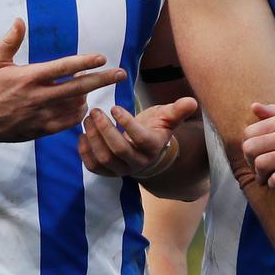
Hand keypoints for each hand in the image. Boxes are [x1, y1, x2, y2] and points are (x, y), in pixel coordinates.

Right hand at [0, 18, 127, 142]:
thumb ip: (10, 40)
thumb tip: (20, 20)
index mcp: (30, 77)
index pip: (63, 68)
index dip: (85, 62)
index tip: (102, 58)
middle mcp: (39, 96)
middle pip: (78, 88)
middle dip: (102, 80)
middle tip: (121, 74)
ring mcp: (42, 114)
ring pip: (76, 105)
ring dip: (88, 96)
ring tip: (91, 88)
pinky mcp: (43, 129)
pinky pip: (69, 122)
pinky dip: (78, 113)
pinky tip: (80, 105)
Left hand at [78, 97, 198, 176]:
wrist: (147, 150)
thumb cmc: (156, 128)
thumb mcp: (168, 117)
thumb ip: (178, 110)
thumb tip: (192, 101)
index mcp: (153, 147)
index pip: (139, 138)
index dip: (126, 123)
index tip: (114, 107)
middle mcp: (138, 162)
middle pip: (118, 150)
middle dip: (104, 130)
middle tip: (94, 111)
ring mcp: (122, 170)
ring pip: (104, 159)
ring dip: (92, 138)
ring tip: (87, 119)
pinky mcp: (108, 172)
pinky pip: (93, 167)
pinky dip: (84, 152)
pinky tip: (81, 134)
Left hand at [242, 102, 274, 191]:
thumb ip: (274, 113)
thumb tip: (253, 106)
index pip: (248, 133)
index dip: (249, 147)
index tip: (258, 156)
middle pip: (250, 148)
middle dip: (250, 162)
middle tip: (259, 169)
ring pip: (261, 164)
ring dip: (260, 176)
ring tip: (266, 178)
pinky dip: (273, 184)